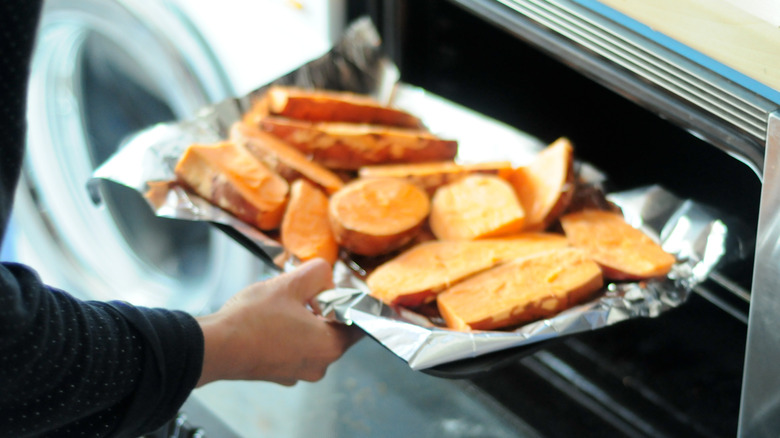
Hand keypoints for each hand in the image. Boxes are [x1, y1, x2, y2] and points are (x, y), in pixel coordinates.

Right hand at [195, 258, 361, 386]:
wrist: (214, 346)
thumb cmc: (251, 319)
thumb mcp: (289, 283)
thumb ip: (318, 273)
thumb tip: (326, 277)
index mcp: (330, 345)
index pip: (358, 322)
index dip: (351, 302)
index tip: (341, 292)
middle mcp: (319, 365)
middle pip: (334, 329)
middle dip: (321, 308)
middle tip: (301, 293)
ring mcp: (298, 373)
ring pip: (313, 339)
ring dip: (304, 321)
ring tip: (281, 307)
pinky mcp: (280, 374)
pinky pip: (294, 349)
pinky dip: (288, 335)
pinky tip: (270, 322)